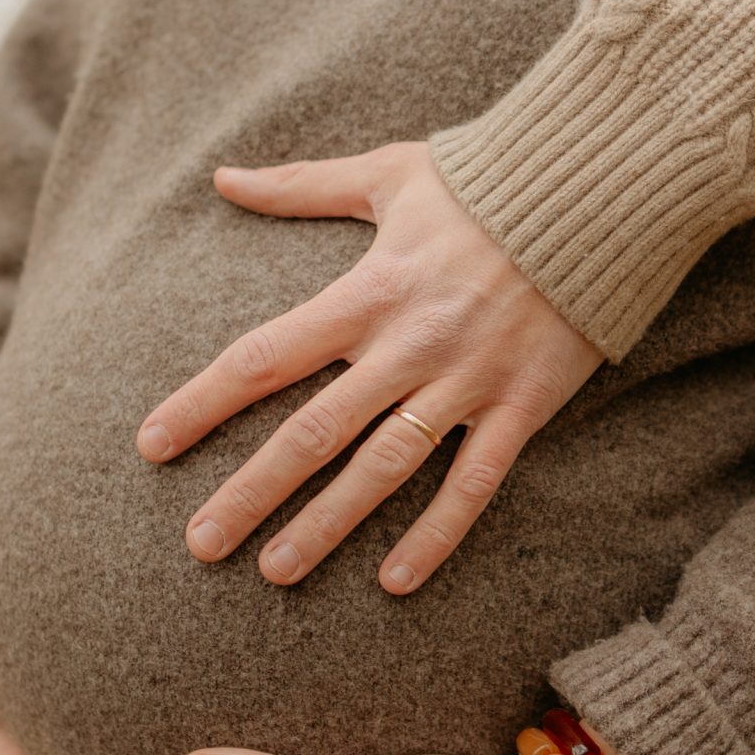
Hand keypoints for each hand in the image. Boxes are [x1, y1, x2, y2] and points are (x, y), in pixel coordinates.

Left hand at [133, 142, 604, 594]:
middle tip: (200, 544)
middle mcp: (409, 344)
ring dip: (327, 525)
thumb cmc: (490, 181)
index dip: (204, 403)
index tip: (151, 445)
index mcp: (369, 290)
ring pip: (384, 469)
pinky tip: (396, 582)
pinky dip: (436, 534)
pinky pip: (473, 483)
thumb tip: (223, 178)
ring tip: (276, 573)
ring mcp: (467, 381)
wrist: (603, 191)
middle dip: (251, 491)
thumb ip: (302, 186)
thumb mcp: (389, 172)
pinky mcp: (522, 405)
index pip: (265, 355)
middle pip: (313, 431)